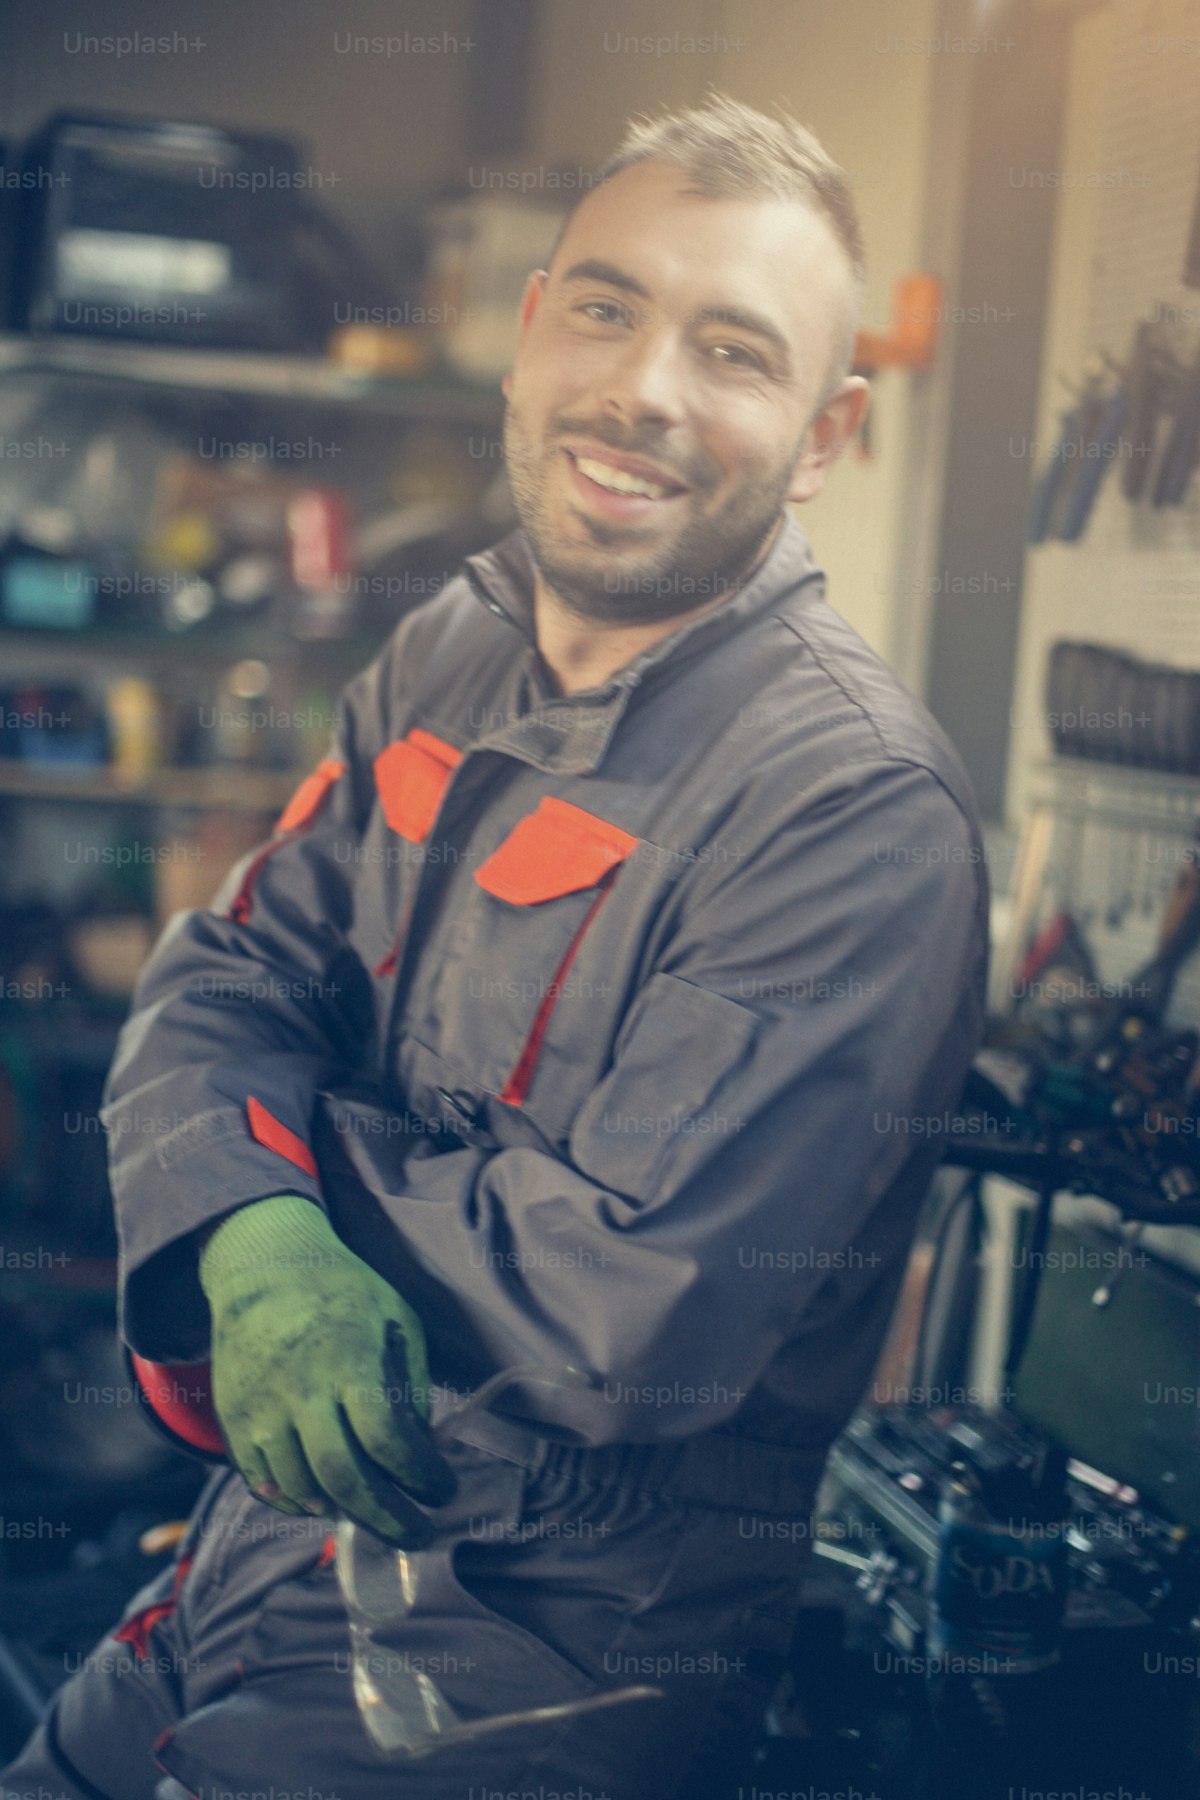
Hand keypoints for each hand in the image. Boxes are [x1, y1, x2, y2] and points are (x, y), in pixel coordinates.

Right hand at [199, 1193, 454, 1544]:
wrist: (263, 1268)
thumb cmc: (343, 1291)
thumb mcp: (396, 1318)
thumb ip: (410, 1384)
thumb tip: (420, 1449)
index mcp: (348, 1360)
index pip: (387, 1440)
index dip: (421, 1476)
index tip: (445, 1490)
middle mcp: (300, 1390)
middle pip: (343, 1478)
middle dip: (388, 1518)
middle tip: (420, 1535)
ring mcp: (261, 1410)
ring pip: (303, 1489)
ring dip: (345, 1511)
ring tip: (375, 1510)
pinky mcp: (234, 1422)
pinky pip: (265, 1486)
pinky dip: (299, 1506)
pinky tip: (326, 1502)